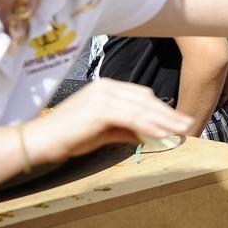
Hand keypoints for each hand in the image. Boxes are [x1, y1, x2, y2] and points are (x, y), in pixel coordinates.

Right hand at [28, 79, 193, 162]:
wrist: (40, 141)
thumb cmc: (68, 137)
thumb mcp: (104, 132)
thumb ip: (126, 130)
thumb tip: (149, 135)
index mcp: (106, 88)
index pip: (141, 96)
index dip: (162, 108)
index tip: (178, 119)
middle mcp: (105, 87)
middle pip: (145, 99)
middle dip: (168, 113)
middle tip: (187, 124)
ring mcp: (102, 96)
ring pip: (141, 108)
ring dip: (164, 120)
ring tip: (181, 130)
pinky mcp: (99, 109)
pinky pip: (131, 118)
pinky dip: (149, 126)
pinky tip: (162, 134)